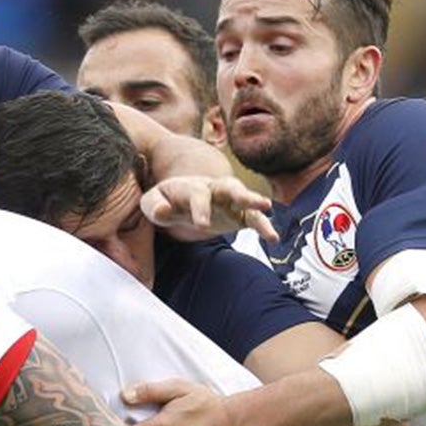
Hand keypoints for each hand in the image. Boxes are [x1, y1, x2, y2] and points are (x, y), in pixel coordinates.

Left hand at [140, 176, 276, 242]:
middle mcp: (214, 190)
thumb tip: (164, 211)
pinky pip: (253, 219)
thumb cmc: (166, 200)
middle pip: (230, 187)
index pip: (199, 195)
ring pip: (246, 199)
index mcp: (193, 187)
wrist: (180, 199)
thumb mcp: (153, 202)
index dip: (201, 208)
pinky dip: (263, 226)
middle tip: (252, 202)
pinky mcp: (238, 215)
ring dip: (257, 204)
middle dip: (242, 194)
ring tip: (269, 210)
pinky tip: (273, 239)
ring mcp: (228, 201)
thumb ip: (154, 205)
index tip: (202, 225)